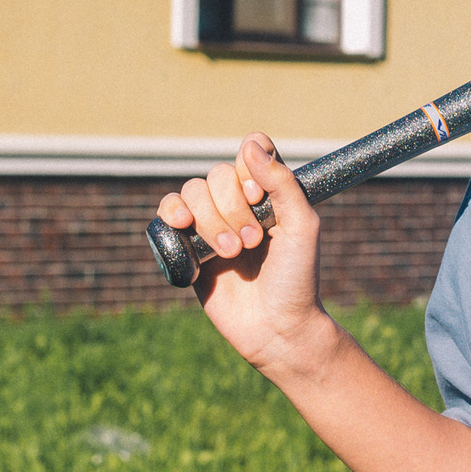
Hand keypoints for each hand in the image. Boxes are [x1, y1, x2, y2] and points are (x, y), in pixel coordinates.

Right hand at [159, 136, 333, 377]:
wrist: (276, 328)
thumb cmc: (296, 278)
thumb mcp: (302, 226)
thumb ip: (282, 183)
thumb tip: (250, 143)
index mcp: (269, 194)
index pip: (250, 153)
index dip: (248, 168)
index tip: (258, 196)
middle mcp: (239, 205)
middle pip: (217, 174)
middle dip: (231, 208)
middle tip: (252, 242)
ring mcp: (211, 225)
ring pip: (192, 192)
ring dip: (210, 220)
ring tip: (231, 252)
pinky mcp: (188, 248)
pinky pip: (167, 213)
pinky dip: (171, 212)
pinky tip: (183, 226)